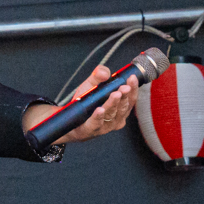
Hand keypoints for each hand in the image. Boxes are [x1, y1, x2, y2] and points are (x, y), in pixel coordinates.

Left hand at [22, 67, 139, 144]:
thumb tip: (104, 73)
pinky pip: (96, 123)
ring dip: (113, 104)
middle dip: (124, 96)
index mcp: (120, 108)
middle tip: (124, 87)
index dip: (133, 88)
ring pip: (111, 114)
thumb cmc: (86, 103)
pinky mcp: (91, 130)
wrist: (70, 121)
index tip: (132, 78)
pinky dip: (98, 116)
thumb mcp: (92, 85)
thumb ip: (98, 75)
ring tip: (115, 94)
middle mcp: (116, 118)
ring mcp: (105, 126)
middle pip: (123, 107)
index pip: (131, 99)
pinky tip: (99, 110)